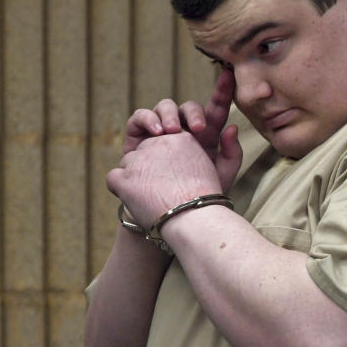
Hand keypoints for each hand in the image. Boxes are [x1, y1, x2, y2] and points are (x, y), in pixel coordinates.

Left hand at [106, 131, 222, 228]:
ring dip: (135, 176)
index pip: (165, 137)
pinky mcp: (123, 176)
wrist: (193, 219)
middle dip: (148, 162)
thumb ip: (230, 149)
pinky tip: (134, 200)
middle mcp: (158, 142)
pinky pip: (114, 178)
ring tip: (150, 194)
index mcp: (182, 137)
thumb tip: (231, 127)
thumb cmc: (210, 199)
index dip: (166, 154)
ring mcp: (138, 158)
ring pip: (128, 162)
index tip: (171, 170)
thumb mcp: (226, 170)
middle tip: (159, 181)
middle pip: (144, 148)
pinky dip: (121, 189)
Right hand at [122, 71, 242, 190]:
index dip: (222, 91)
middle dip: (193, 112)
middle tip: (198, 128)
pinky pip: (140, 118)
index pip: (215, 109)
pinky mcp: (139, 137)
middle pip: (188, 107)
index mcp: (206, 135)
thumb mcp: (222, 177)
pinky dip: (147, 119)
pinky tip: (156, 131)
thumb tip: (233, 127)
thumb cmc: (198, 196)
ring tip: (172, 131)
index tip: (230, 75)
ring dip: (169, 114)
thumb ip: (232, 154)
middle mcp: (183, 129)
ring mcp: (161, 131)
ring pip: (165, 107)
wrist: (169, 214)